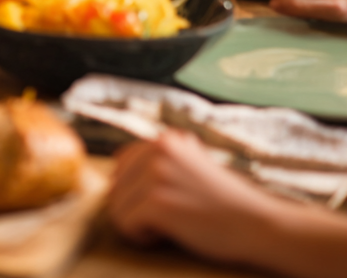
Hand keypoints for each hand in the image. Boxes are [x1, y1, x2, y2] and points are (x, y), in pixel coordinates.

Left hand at [108, 129, 278, 263]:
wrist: (260, 226)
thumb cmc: (227, 203)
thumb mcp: (194, 165)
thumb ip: (164, 160)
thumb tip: (120, 168)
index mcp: (165, 139)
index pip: (122, 163)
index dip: (134, 191)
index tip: (160, 206)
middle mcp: (158, 149)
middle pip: (116, 185)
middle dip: (134, 208)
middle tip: (165, 220)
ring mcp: (157, 175)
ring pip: (116, 206)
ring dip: (137, 223)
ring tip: (167, 228)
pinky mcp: (159, 202)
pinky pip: (124, 223)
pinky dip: (140, 237)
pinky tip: (165, 236)